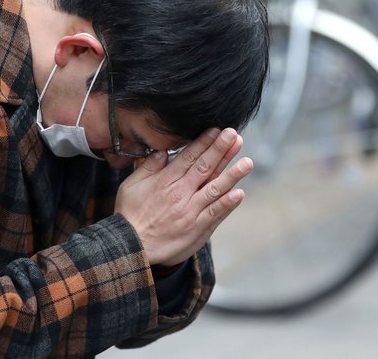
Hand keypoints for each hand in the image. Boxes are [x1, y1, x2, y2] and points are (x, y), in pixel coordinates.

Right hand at [115, 128, 252, 265]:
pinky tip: (239, 193)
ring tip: (247, 162)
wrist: (132, 246)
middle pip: (205, 168)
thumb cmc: (130, 214)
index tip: (217, 130)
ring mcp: (190, 211)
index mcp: (165, 181)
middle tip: (234, 135)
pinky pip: (215, 214)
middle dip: (221, 150)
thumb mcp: (131, 185)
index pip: (189, 157)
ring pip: (215, 189)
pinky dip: (227, 204)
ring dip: (232, 175)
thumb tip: (162, 151)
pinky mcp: (196, 229)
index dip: (204, 142)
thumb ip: (148, 167)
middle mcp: (180, 193)